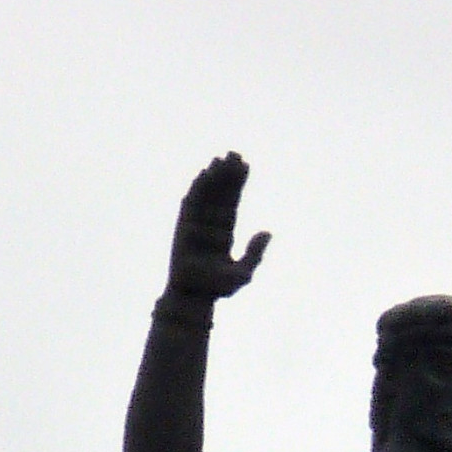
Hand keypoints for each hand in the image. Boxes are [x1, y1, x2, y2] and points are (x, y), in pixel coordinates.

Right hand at [166, 154, 268, 302]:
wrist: (194, 298)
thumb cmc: (217, 288)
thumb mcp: (243, 273)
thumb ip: (255, 254)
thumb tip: (268, 232)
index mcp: (224, 232)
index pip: (233, 201)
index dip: (239, 183)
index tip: (246, 165)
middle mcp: (210, 224)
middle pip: (220, 193)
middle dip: (227, 174)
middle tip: (236, 153)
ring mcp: (196, 224)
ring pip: (206, 194)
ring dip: (214, 176)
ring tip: (221, 158)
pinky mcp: (183, 226)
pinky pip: (191, 203)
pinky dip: (197, 188)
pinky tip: (203, 174)